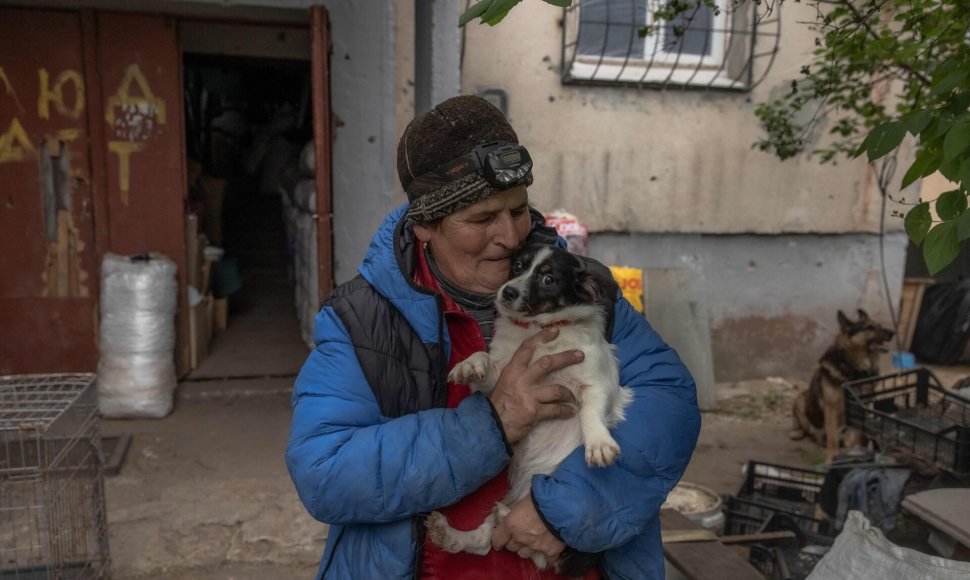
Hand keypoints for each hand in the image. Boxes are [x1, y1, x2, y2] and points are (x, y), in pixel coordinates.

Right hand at [488, 327, 582, 443]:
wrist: (491, 425)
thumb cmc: (498, 404)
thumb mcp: (504, 382)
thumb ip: (518, 373)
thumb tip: (534, 365)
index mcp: (512, 370)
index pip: (526, 348)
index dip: (541, 337)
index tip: (555, 331)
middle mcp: (521, 380)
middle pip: (547, 363)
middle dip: (566, 358)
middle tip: (580, 355)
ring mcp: (529, 396)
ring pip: (557, 389)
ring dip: (567, 393)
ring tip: (572, 396)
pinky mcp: (535, 412)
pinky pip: (556, 409)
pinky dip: (565, 410)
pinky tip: (570, 411)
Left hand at [491, 496, 564, 564]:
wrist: (564, 504)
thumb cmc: (542, 496)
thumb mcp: (524, 500)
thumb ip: (518, 511)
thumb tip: (517, 511)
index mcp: (511, 524)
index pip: (498, 539)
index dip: (498, 540)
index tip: (500, 541)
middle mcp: (520, 538)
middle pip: (512, 547)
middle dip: (514, 542)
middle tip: (520, 535)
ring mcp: (535, 546)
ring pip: (525, 554)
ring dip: (527, 548)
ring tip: (533, 541)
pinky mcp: (550, 551)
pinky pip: (546, 558)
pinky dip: (547, 554)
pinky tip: (549, 548)